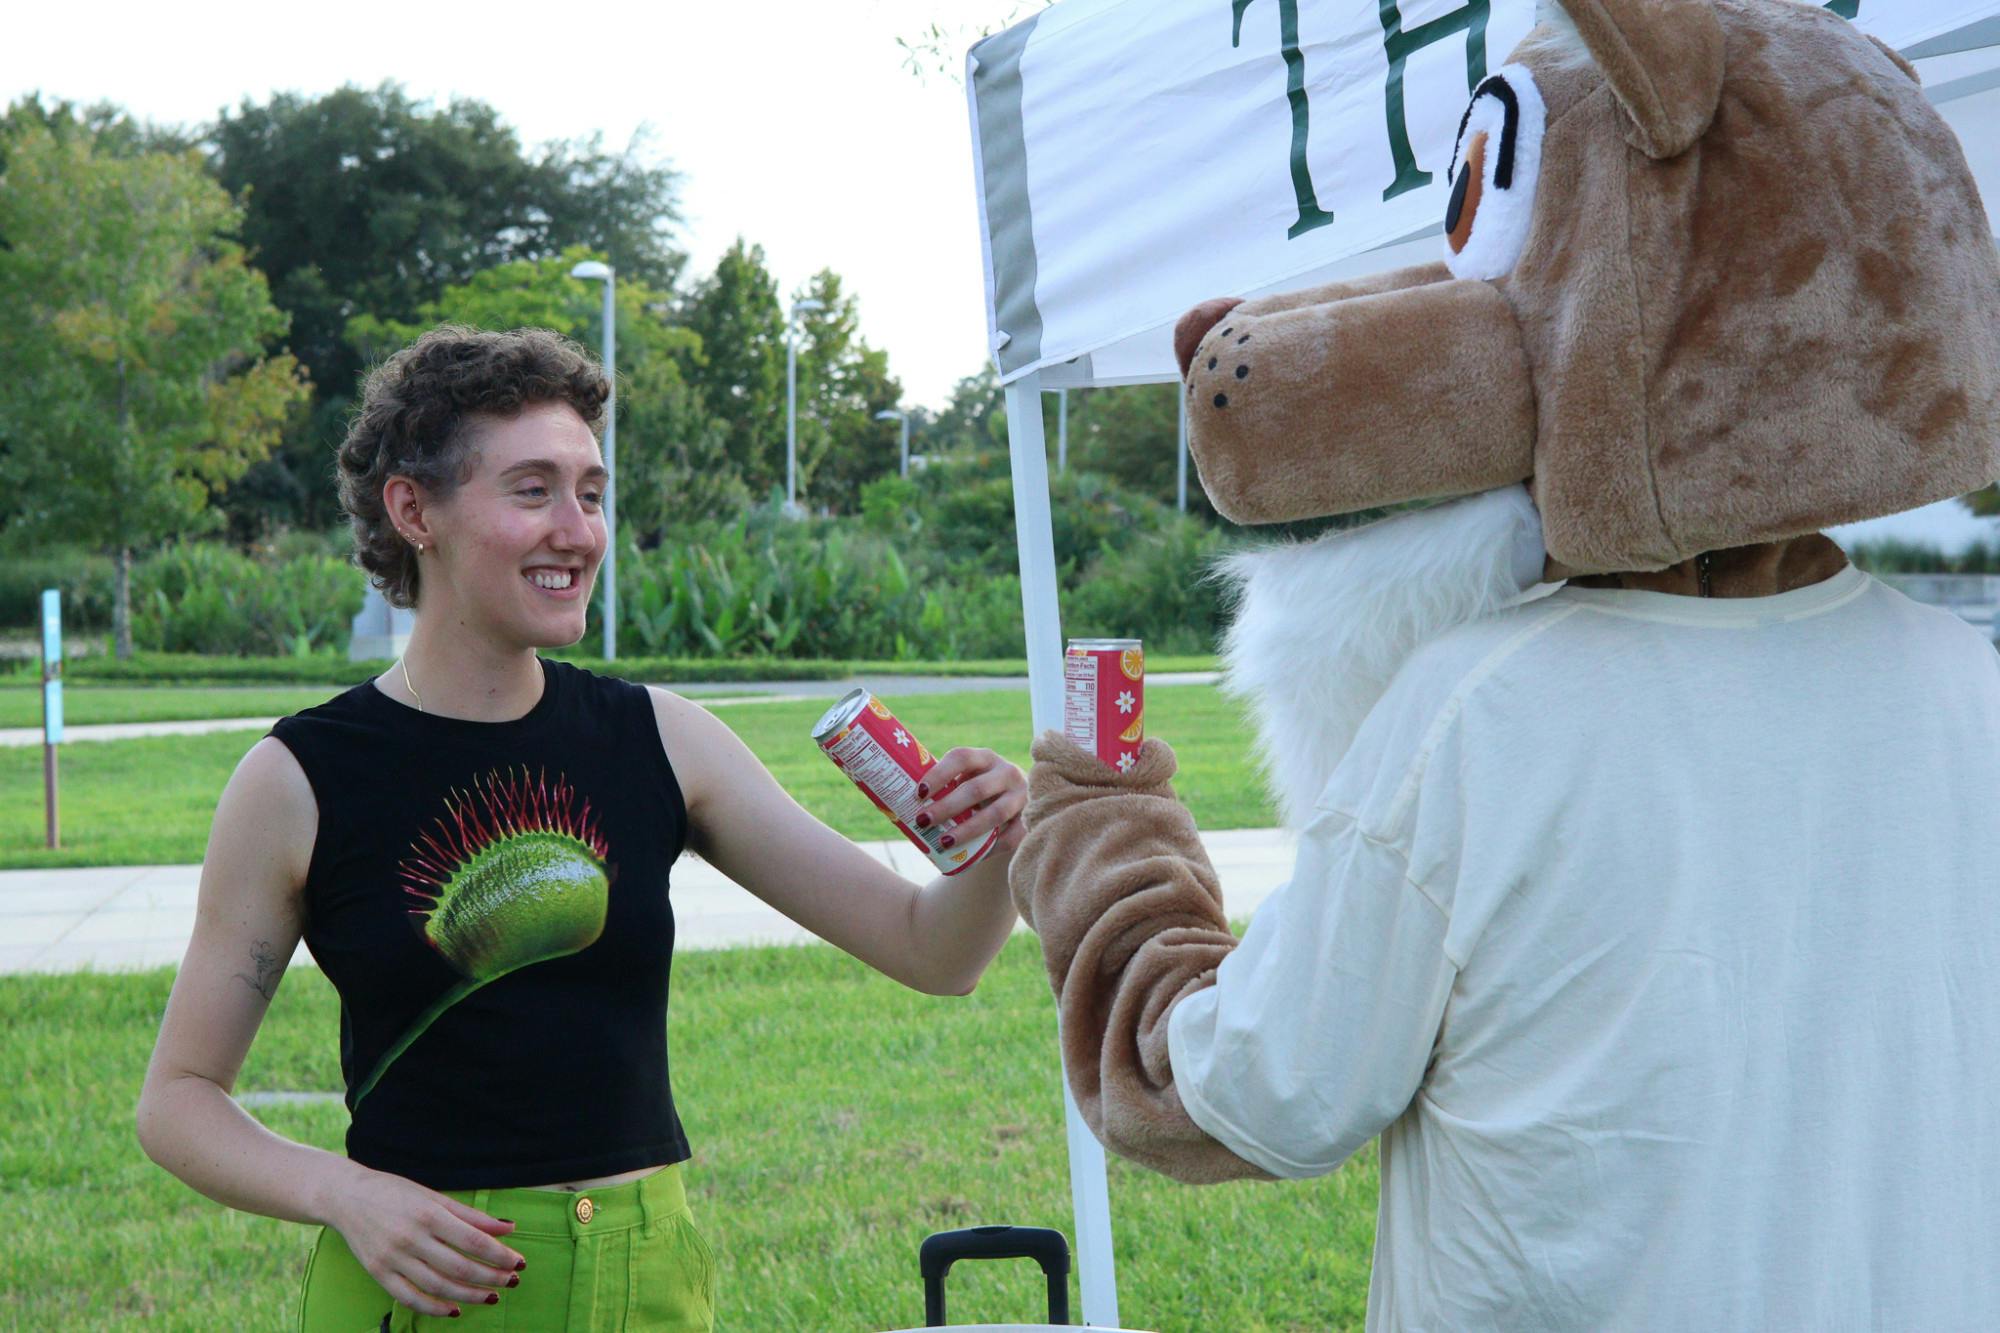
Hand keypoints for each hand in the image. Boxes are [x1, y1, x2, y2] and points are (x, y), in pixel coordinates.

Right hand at [325, 1165, 524, 1317]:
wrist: (346, 1198)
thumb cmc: (395, 1192)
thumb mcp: (434, 1196)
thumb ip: (470, 1215)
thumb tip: (507, 1227)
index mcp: (429, 1214)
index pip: (473, 1240)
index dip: (499, 1255)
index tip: (518, 1262)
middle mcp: (411, 1238)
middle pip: (459, 1267)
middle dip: (491, 1277)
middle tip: (512, 1281)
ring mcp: (393, 1259)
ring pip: (438, 1287)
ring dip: (470, 1295)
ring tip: (491, 1296)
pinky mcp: (378, 1273)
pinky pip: (410, 1298)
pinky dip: (434, 1308)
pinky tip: (455, 1309)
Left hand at [915, 747, 1028, 858]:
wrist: (1018, 803)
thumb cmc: (980, 792)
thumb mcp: (968, 780)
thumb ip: (945, 787)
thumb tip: (897, 802)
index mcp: (985, 758)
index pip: (961, 757)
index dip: (939, 774)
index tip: (919, 793)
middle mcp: (1007, 772)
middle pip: (976, 789)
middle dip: (947, 806)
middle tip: (923, 821)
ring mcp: (1022, 795)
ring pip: (995, 814)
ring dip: (966, 830)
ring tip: (943, 842)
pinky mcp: (1031, 818)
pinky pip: (1010, 837)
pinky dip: (990, 848)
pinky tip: (971, 858)